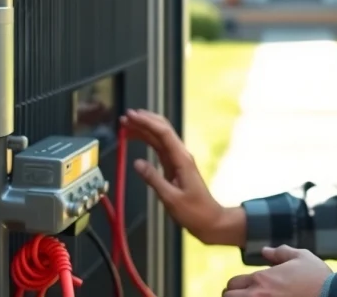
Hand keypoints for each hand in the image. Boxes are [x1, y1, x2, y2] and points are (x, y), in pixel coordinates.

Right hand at [120, 109, 243, 245]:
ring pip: (159, 137)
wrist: (210, 220)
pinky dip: (147, 140)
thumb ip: (154, 179)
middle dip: (144, 121)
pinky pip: (159, 148)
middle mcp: (180, 156)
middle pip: (162, 130)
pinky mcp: (174, 166)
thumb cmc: (195, 212)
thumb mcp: (171, 198)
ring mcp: (178, 160)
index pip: (163, 133)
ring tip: (127, 125)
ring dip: (144, 129)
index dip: (146, 122)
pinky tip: (137, 139)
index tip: (131, 116)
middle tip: (125, 117)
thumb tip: (138, 163)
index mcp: (182, 160)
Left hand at [222, 245, 331, 296]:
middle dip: (234, 296)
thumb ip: (280, 253)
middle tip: (245, 296)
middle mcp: (257, 296)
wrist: (333, 295)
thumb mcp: (301, 257)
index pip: (233, 283)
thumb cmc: (317, 278)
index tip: (247, 287)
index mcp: (262, 279)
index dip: (237, 285)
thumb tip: (265, 251)